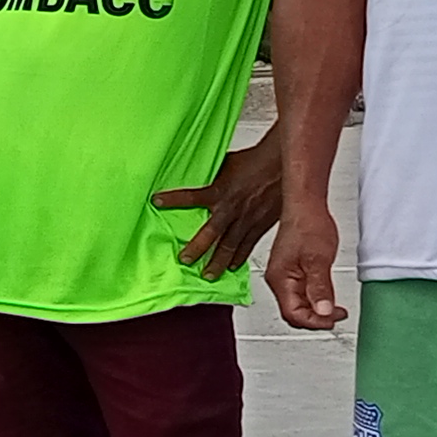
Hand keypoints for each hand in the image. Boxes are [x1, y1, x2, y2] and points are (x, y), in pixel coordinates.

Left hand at [155, 133, 287, 280]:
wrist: (280, 165)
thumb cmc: (255, 161)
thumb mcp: (226, 165)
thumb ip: (212, 178)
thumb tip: (197, 176)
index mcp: (220, 191)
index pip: (190, 197)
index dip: (172, 199)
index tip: (156, 201)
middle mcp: (231, 210)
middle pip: (209, 235)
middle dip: (196, 250)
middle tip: (184, 260)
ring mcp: (246, 220)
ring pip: (228, 247)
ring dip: (217, 263)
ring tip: (208, 275)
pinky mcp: (260, 226)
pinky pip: (247, 246)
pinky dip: (239, 258)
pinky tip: (233, 266)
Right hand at [265, 194, 346, 332]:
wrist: (305, 206)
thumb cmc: (307, 225)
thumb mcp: (318, 260)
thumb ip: (320, 288)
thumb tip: (323, 312)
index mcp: (280, 279)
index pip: (293, 314)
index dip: (315, 321)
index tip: (333, 318)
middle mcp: (278, 280)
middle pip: (294, 313)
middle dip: (316, 319)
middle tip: (336, 316)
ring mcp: (284, 276)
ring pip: (298, 304)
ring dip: (317, 310)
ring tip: (335, 308)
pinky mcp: (292, 270)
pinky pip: (301, 293)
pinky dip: (315, 299)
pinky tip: (327, 296)